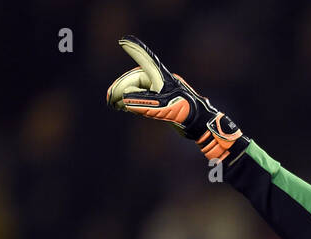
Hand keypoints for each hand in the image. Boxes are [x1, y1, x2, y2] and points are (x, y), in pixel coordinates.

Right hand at [106, 35, 246, 160]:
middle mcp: (161, 81)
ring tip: (112, 103)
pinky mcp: (163, 102)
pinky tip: (123, 106)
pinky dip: (132, 101)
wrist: (202, 125)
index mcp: (162, 77)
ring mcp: (161, 91)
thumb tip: (124, 100)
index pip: (146, 61)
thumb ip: (143, 103)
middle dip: (121, 87)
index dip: (135, 51)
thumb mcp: (163, 108)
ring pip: (138, 89)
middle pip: (135, 79)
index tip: (124, 41)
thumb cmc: (187, 112)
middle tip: (109, 98)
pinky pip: (143, 97)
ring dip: (124, 95)